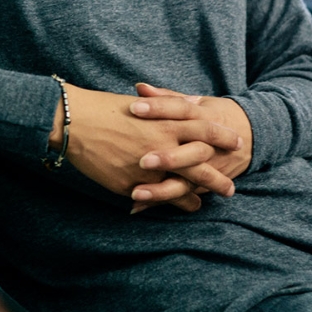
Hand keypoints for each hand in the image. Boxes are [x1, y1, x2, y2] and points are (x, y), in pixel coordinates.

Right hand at [50, 85, 242, 212]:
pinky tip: (173, 207)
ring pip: (182, 186)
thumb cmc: (104, 107)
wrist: (75, 122)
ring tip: (204, 204)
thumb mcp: (139, 103)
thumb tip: (182, 106)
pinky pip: (157, 197)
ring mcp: (150, 166)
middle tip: (231, 187)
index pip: (203, 128)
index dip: (221, 135)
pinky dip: (168, 203)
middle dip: (218, 177)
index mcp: (165, 120)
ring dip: (196, 197)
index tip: (236, 141)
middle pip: (201, 163)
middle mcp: (163, 144)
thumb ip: (163, 108)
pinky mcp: (133, 182)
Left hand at [128, 83, 252, 211]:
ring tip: (137, 193)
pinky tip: (139, 207)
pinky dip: (163, 202)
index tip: (134, 108)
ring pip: (189, 180)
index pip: (181, 110)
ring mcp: (210, 167)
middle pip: (191, 150)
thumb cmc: (213, 114)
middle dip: (168, 158)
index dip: (158, 108)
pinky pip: (185, 196)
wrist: (251, 136)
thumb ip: (166, 96)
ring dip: (163, 189)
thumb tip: (139, 87)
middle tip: (142, 161)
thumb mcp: (196, 102)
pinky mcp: (206, 184)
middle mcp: (209, 143)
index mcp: (204, 116)